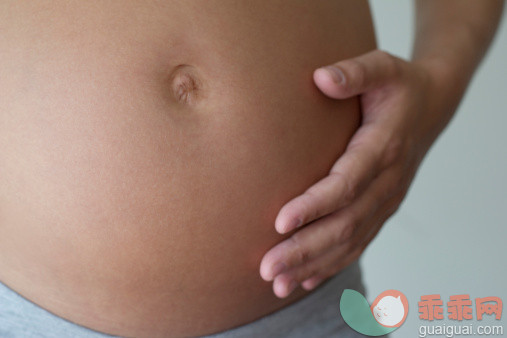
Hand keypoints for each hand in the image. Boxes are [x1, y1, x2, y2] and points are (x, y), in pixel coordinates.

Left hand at [259, 49, 451, 297]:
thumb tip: (321, 77)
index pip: (346, 184)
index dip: (314, 205)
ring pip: (348, 241)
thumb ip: (356, 72)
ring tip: (276, 282)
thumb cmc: (399, 87)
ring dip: (312, 264)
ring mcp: (386, 200)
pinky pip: (357, 243)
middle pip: (343, 224)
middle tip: (267, 267)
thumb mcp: (383, 67)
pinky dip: (331, 264)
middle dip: (304, 248)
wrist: (430, 107)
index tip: (280, 221)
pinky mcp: (381, 209)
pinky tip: (304, 279)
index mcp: (383, 147)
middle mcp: (386, 182)